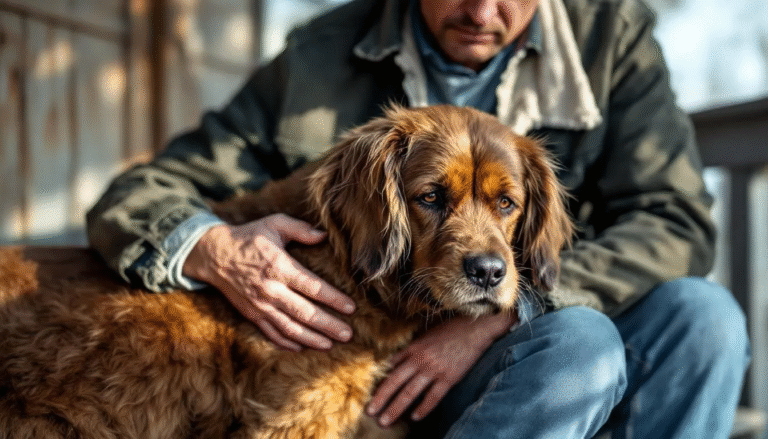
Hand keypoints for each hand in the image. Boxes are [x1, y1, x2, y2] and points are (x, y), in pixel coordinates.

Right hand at [183, 213, 355, 350]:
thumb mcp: (274, 224)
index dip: (333, 299)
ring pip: (290, 328)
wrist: (213, 254)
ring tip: (331, 345)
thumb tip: (324, 235)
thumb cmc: (249, 236)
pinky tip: (304, 347)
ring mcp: (260, 305)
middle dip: (328, 325)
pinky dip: (288, 343)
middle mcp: (270, 290)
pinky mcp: (251, 314)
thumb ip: (300, 229)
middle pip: (305, 313)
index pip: (312, 287)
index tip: (351, 308)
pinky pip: (272, 333)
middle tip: (348, 334)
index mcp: (279, 267)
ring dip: (312, 339)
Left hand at [366, 311, 516, 426]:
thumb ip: (413, 348)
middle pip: (395, 382)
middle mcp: (420, 359)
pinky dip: (423, 408)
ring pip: (410, 393)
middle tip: (369, 412)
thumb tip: (399, 360)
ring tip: (385, 421)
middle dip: (380, 399)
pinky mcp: (449, 378)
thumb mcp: (427, 334)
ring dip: (396, 408)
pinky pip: (432, 397)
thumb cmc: (451, 329)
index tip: (369, 393)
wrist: (476, 328)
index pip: (390, 367)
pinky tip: (414, 418)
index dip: (378, 381)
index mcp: (413, 347)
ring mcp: (434, 370)